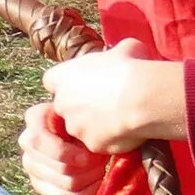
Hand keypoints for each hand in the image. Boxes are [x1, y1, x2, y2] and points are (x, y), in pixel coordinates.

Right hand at [18, 102, 106, 194]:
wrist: (82, 129)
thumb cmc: (85, 118)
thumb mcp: (83, 112)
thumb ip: (78, 118)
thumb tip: (78, 134)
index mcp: (35, 118)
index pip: (41, 142)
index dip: (67, 154)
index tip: (91, 156)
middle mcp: (27, 141)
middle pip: (61, 168)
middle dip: (89, 167)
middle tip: (102, 160)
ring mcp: (31, 164)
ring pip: (66, 184)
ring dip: (91, 178)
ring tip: (100, 168)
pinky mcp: (39, 184)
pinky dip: (86, 194)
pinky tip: (97, 183)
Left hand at [42, 40, 188, 155]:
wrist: (142, 97)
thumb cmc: (132, 68)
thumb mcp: (126, 48)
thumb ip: (116, 54)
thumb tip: (124, 54)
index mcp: (64, 76)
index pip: (52, 81)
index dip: (69, 83)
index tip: (85, 83)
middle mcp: (63, 103)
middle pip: (66, 107)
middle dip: (82, 108)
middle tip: (107, 103)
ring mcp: (75, 127)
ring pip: (82, 129)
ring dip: (96, 125)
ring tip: (122, 118)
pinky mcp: (91, 145)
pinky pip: (100, 144)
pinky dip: (112, 140)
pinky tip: (129, 131)